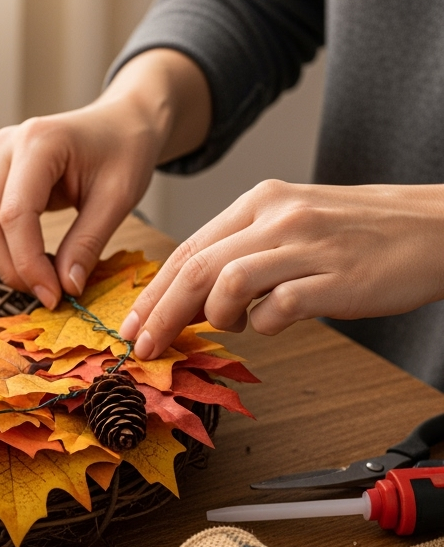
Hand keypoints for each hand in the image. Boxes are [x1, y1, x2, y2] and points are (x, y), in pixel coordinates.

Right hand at [0, 49, 210, 307]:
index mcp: (38, 142)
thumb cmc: (124, 151)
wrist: (118, 124)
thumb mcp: (119, 197)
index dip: (27, 263)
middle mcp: (4, 148)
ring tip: (37, 276)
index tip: (54, 295)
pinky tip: (24, 259)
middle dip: (10, 268)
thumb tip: (65, 288)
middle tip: (47, 292)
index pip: (14, 214)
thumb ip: (88, 242)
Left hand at [120, 180, 443, 358]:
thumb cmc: (362, 233)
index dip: (154, 292)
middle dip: (161, 313)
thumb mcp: (293, 224)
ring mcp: (306, 245)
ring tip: (231, 325)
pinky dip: (262, 325)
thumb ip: (243, 252)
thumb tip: (193, 299)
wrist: (438, 228)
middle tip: (144, 345)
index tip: (133, 324)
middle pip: (196, 268)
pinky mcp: (334, 278)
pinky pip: (275, 309)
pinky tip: (273, 323)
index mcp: (261, 201)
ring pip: (226, 284)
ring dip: (215, 317)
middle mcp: (278, 216)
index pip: (189, 249)